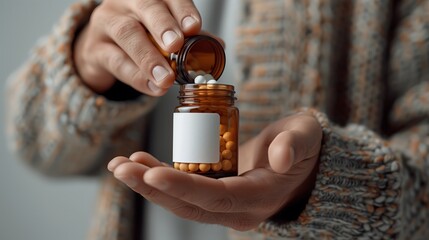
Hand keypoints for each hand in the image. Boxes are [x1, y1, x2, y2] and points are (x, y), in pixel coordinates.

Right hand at [73, 0, 201, 95]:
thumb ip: (189, 38)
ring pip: (126, 33)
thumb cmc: (140, 37)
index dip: (181, 9)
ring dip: (149, 57)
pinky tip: (154, 88)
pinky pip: (115, 61)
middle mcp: (126, 3)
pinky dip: (137, 77)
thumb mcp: (162, 33)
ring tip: (166, 77)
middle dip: (163, 25)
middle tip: (176, 45)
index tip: (194, 27)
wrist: (101, 52)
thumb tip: (218, 46)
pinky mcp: (95, 49)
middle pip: (145, 6)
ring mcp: (106, 23)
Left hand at [107, 112, 321, 229]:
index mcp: (258, 197)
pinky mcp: (213, 192)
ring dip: (148, 184)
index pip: (216, 197)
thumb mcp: (305, 137)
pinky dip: (158, 178)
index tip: (151, 174)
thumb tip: (279, 157)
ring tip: (119, 166)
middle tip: (121, 168)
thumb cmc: (303, 146)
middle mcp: (237, 209)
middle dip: (152, 188)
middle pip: (189, 205)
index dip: (183, 188)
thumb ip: (294, 145)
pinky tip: (137, 164)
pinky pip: (183, 190)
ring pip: (180, 201)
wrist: (300, 163)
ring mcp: (223, 204)